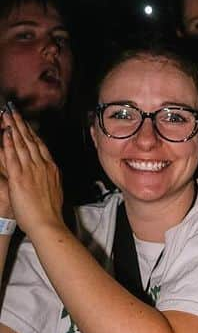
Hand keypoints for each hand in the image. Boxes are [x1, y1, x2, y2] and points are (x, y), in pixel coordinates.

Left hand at [0, 105, 63, 236]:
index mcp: (51, 168)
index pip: (39, 145)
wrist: (47, 223)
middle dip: (21, 123)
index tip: (25, 121)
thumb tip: (48, 171)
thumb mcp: (54, 189)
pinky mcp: (20, 178)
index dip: (31, 131)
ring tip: (7, 114)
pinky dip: (10, 143)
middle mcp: (42, 165)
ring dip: (14, 127)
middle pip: (30, 140)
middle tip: (13, 109)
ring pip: (22, 144)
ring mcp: (31, 170)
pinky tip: (7, 132)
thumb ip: (49, 177)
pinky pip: (14, 156)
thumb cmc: (49, 211)